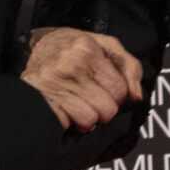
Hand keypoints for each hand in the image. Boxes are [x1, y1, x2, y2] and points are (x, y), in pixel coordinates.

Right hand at [21, 26, 143, 130]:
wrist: (32, 48)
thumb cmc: (73, 48)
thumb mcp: (104, 45)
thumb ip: (128, 66)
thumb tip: (136, 96)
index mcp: (88, 49)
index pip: (120, 90)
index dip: (117, 94)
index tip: (106, 88)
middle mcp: (70, 65)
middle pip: (107, 109)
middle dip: (104, 107)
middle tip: (92, 96)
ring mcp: (54, 84)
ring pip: (89, 120)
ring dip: (87, 117)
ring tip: (79, 103)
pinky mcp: (42, 101)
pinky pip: (67, 125)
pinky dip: (70, 121)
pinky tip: (66, 108)